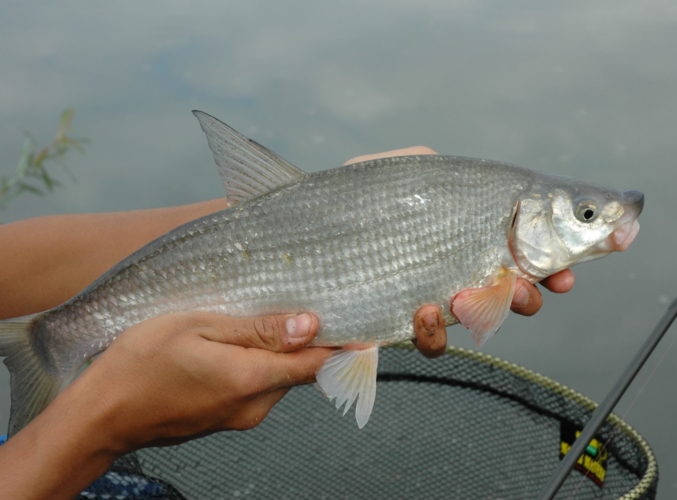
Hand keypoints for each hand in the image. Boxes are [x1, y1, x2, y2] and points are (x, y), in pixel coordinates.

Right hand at [0, 311, 331, 499]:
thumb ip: (258, 330)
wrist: (102, 415)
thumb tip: (310, 326)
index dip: (344, 344)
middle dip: (309, 341)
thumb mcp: (199, 327)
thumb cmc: (141, 364)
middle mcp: (254, 406)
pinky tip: (238, 344)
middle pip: (302, 370)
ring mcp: (241, 417)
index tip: (362, 324)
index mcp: (251, 379)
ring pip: (279, 378)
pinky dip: (260, 366)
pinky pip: (258, 388)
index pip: (319, 364)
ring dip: (280, 352)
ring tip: (261, 319)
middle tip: (303, 303)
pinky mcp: (227, 419)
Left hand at [347, 148, 576, 357]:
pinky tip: (427, 310)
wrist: (300, 240)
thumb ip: (436, 165)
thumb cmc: (352, 199)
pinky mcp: (400, 326)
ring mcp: (431, 300)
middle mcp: (456, 270)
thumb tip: (469, 174)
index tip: (568, 274)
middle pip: (512, 293)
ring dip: (487, 312)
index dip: (554, 266)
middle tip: (529, 289)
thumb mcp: (399, 170)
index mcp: (467, 236)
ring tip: (470, 297)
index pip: (522, 252)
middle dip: (530, 294)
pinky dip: (435, 332)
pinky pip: (430, 342)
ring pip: (477, 321)